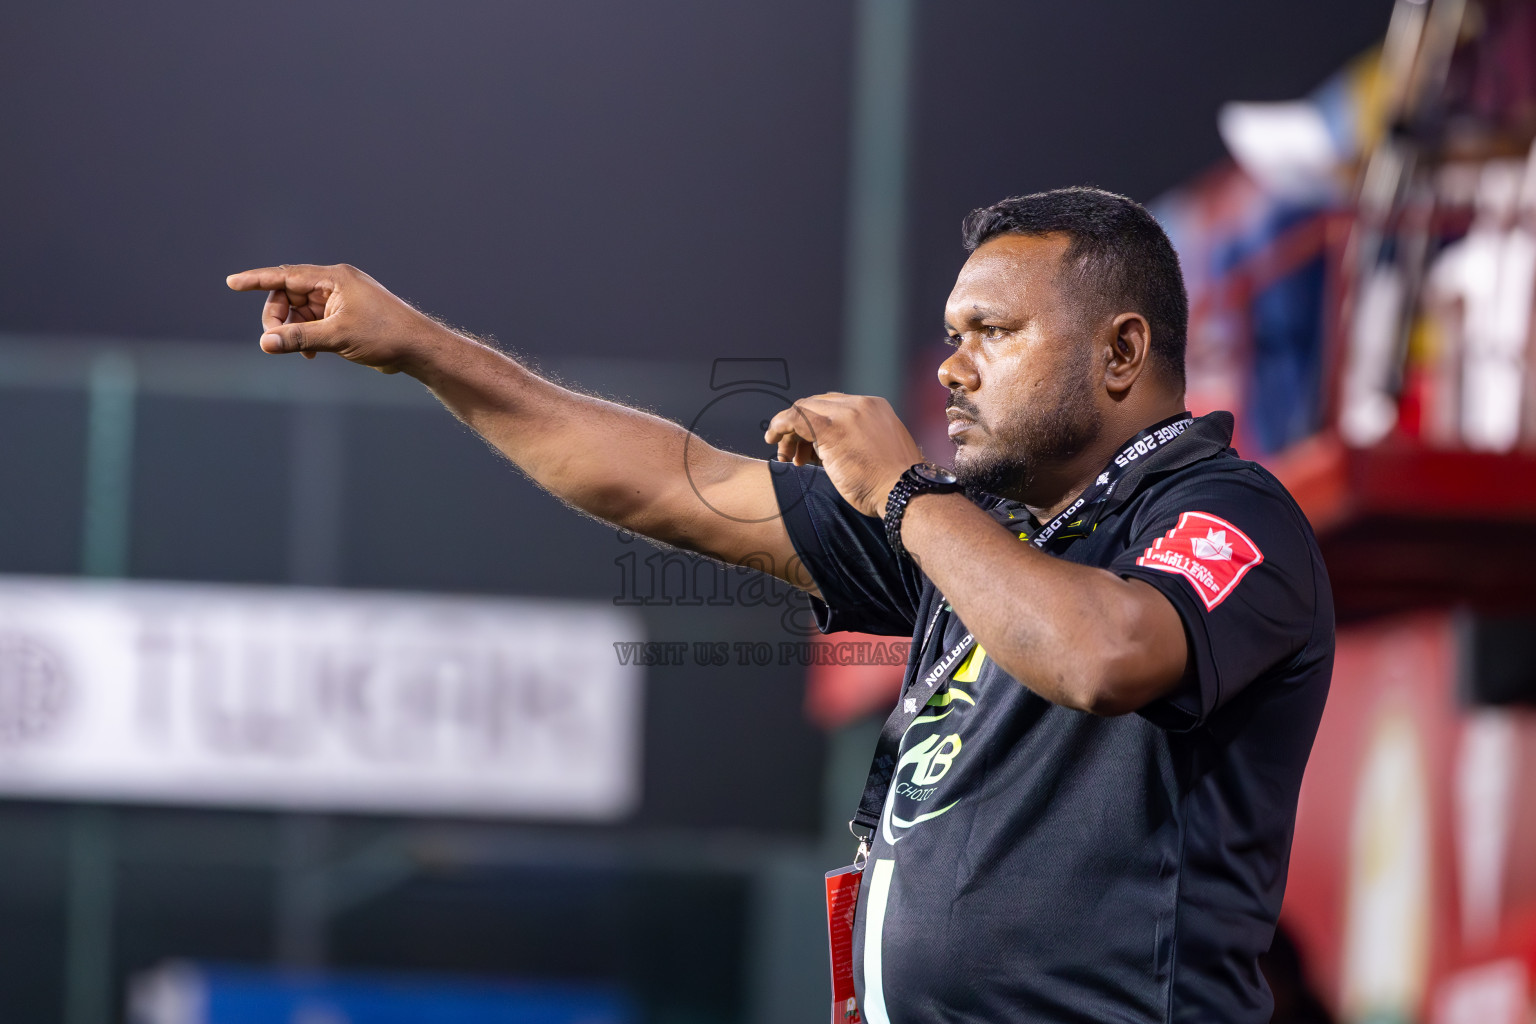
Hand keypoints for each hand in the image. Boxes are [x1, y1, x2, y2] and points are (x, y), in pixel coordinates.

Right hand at [225, 263, 454, 373]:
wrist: (418, 348)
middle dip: (279, 317)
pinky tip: (311, 354)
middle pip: (290, 294)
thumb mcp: (337, 337)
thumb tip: (265, 343)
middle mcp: (336, 284)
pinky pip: (315, 321)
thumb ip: (299, 338)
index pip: (286, 275)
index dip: (257, 280)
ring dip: (294, 329)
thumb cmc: (384, 336)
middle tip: (275, 340)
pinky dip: (307, 335)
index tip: (232, 283)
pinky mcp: (346, 316)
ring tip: (301, 351)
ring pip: (301, 310)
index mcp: (334, 278)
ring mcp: (342, 300)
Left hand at [764, 393, 924, 517]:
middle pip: (816, 405)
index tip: (809, 450)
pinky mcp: (832, 428)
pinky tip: (772, 439)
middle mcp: (861, 404)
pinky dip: (779, 426)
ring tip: (787, 459)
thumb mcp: (879, 452)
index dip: (815, 426)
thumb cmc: (893, 484)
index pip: (834, 406)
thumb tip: (832, 449)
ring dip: (789, 433)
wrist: (905, 493)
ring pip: (804, 410)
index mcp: (875, 407)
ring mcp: (847, 414)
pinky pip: (795, 418)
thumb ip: (858, 441)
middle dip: (800, 430)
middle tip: (794, 457)